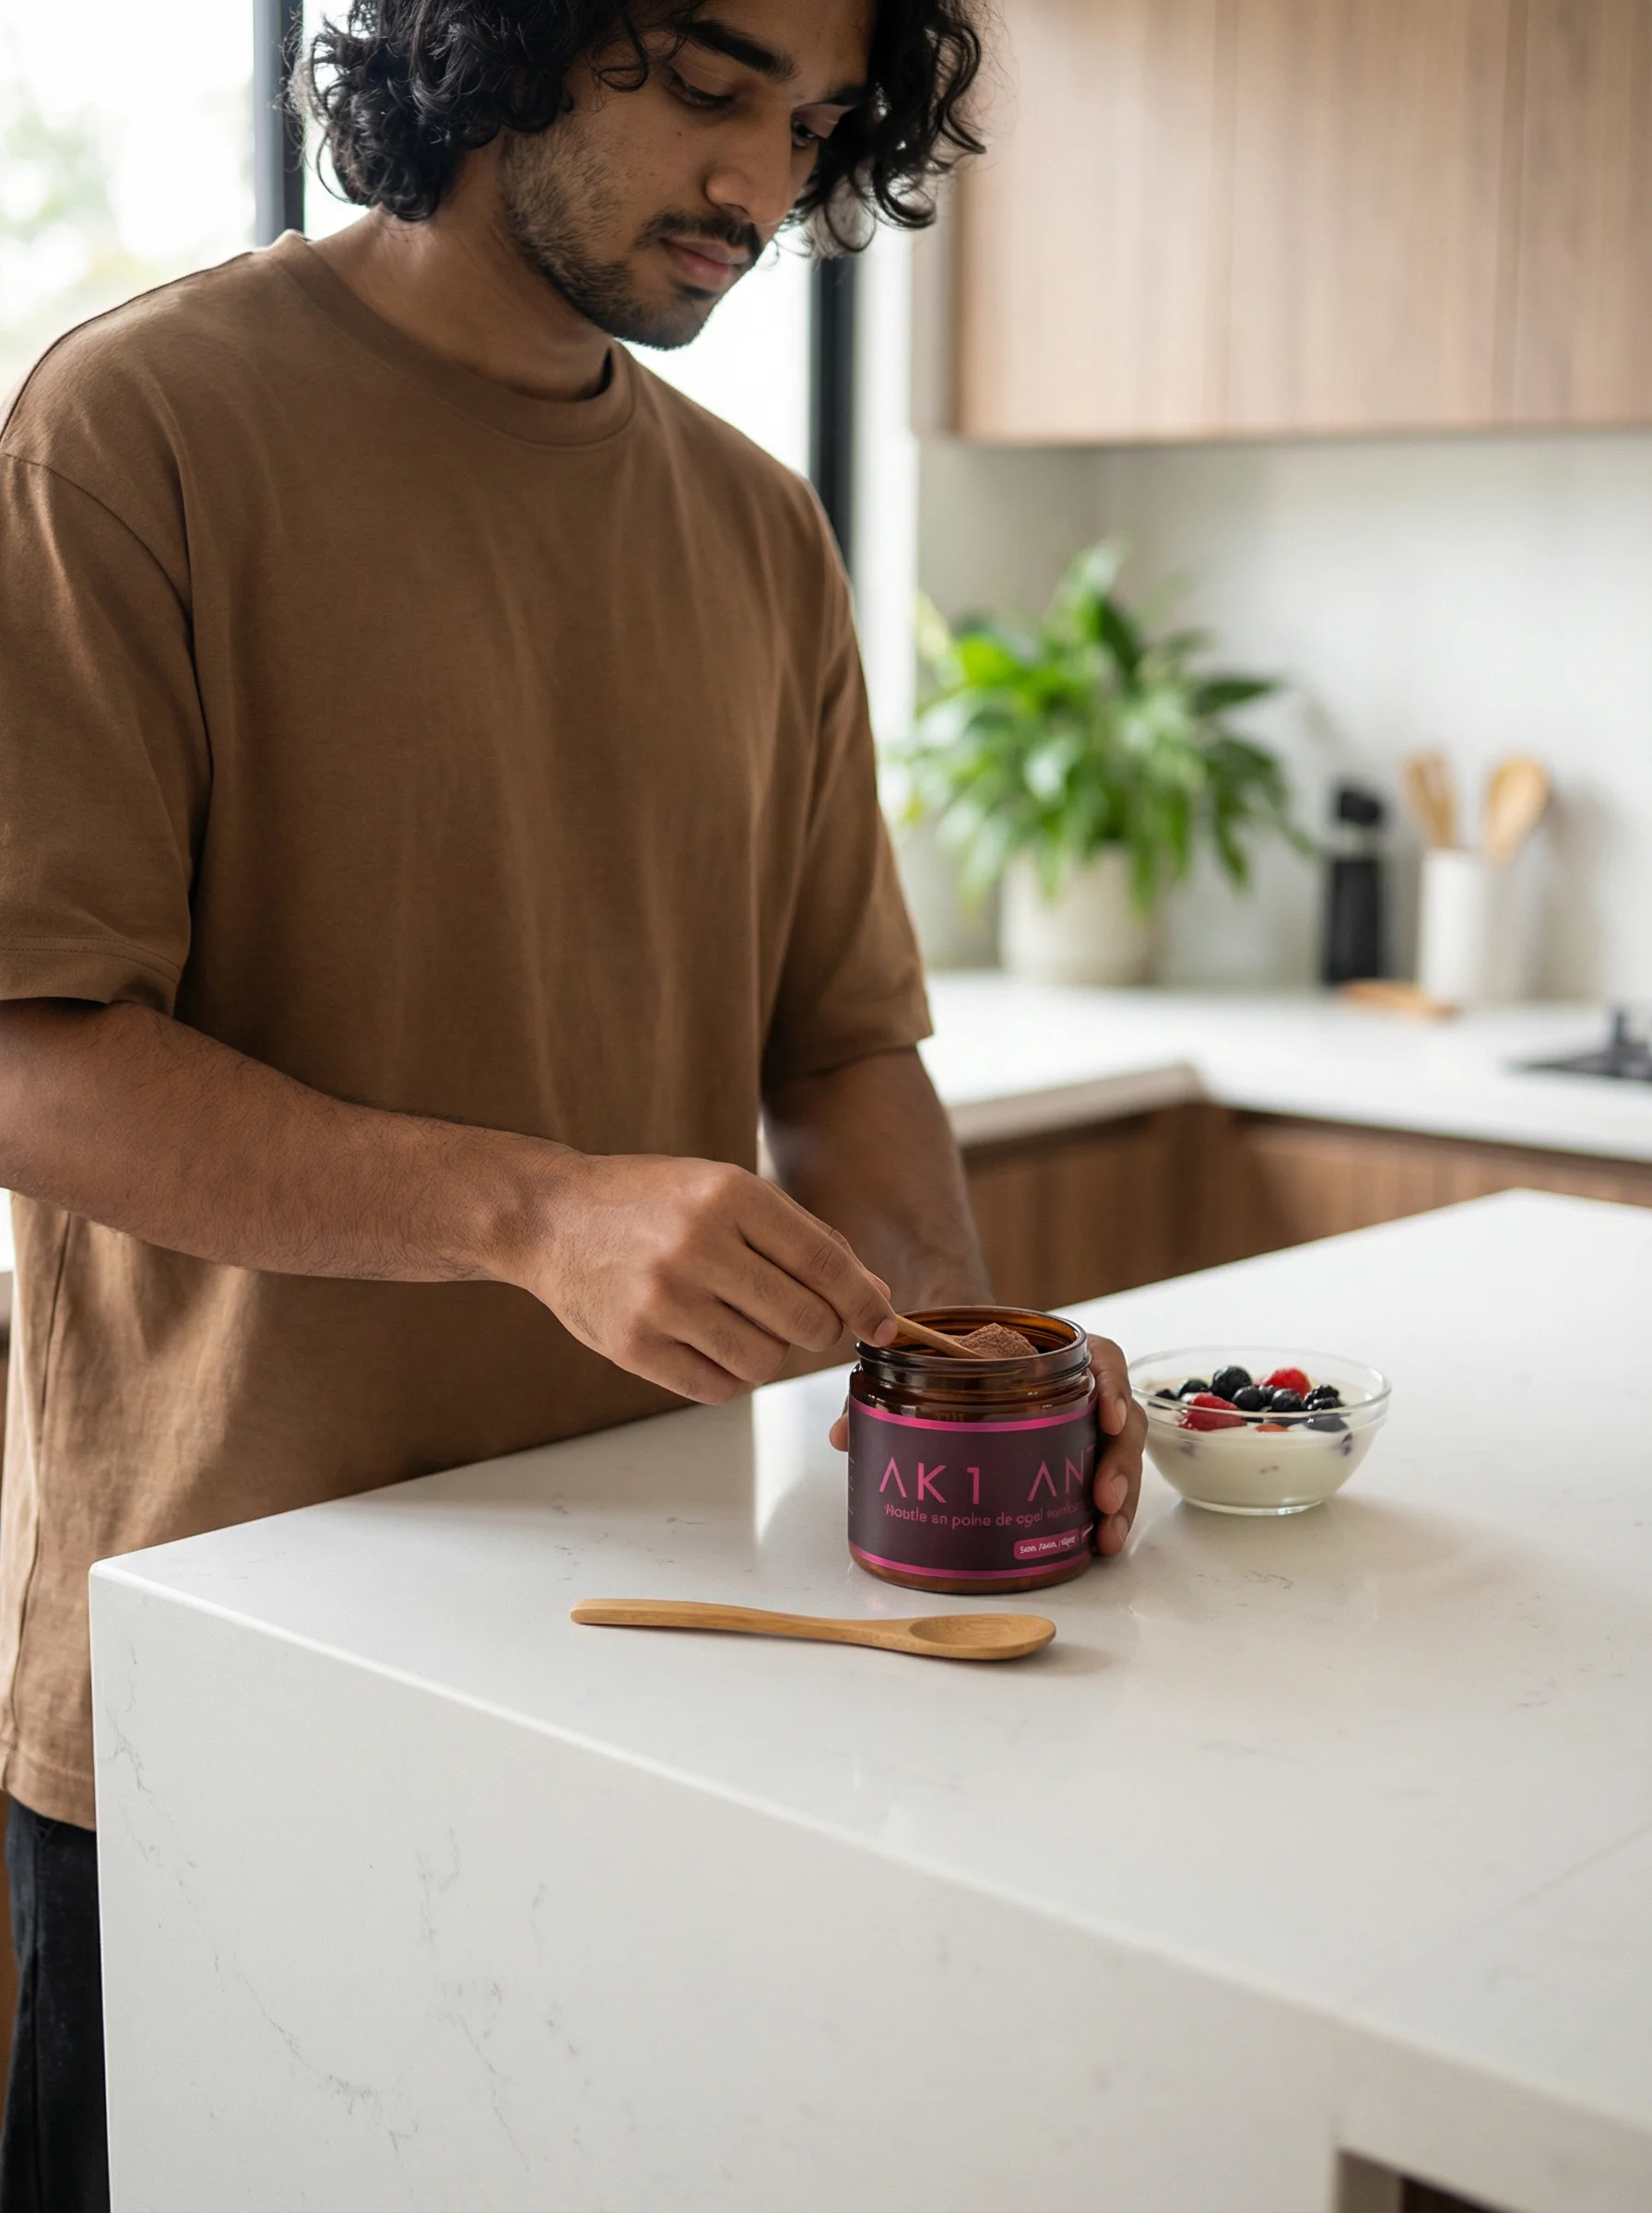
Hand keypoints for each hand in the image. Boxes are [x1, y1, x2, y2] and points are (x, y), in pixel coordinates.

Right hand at [503, 1151, 896, 1404]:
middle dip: (819, 1330)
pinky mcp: (633, 1346)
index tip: (883, 1324)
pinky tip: (707, 1342)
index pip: (825, 1264)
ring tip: (739, 1323)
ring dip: (768, 1353)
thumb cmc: (652, 1203)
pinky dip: (727, 1375)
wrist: (551, 1217)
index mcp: (728, 1194)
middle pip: (805, 1321)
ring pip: (764, 1362)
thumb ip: (802, 1238)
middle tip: (801, 1321)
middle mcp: (697, 1245)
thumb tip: (875, 1297)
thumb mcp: (726, 1190)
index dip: (865, 1303)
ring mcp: (662, 1299)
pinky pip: (718, 1388)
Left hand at [828, 1331, 1144, 1559]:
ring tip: (1105, 1538)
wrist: (953, 1350)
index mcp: (1049, 1351)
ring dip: (1120, 1497)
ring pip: (1117, 1456)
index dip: (1113, 1386)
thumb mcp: (919, 1358)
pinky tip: (1097, 1543)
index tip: (1108, 1417)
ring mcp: (1078, 1426)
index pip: (1102, 1358)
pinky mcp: (1071, 1460)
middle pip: (1120, 1418)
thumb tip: (842, 1434)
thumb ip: (883, 1390)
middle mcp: (1076, 1387)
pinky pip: (1101, 1482)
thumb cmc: (946, 1351)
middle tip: (1101, 1500)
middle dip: (1118, 1462)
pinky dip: (1104, 1514)